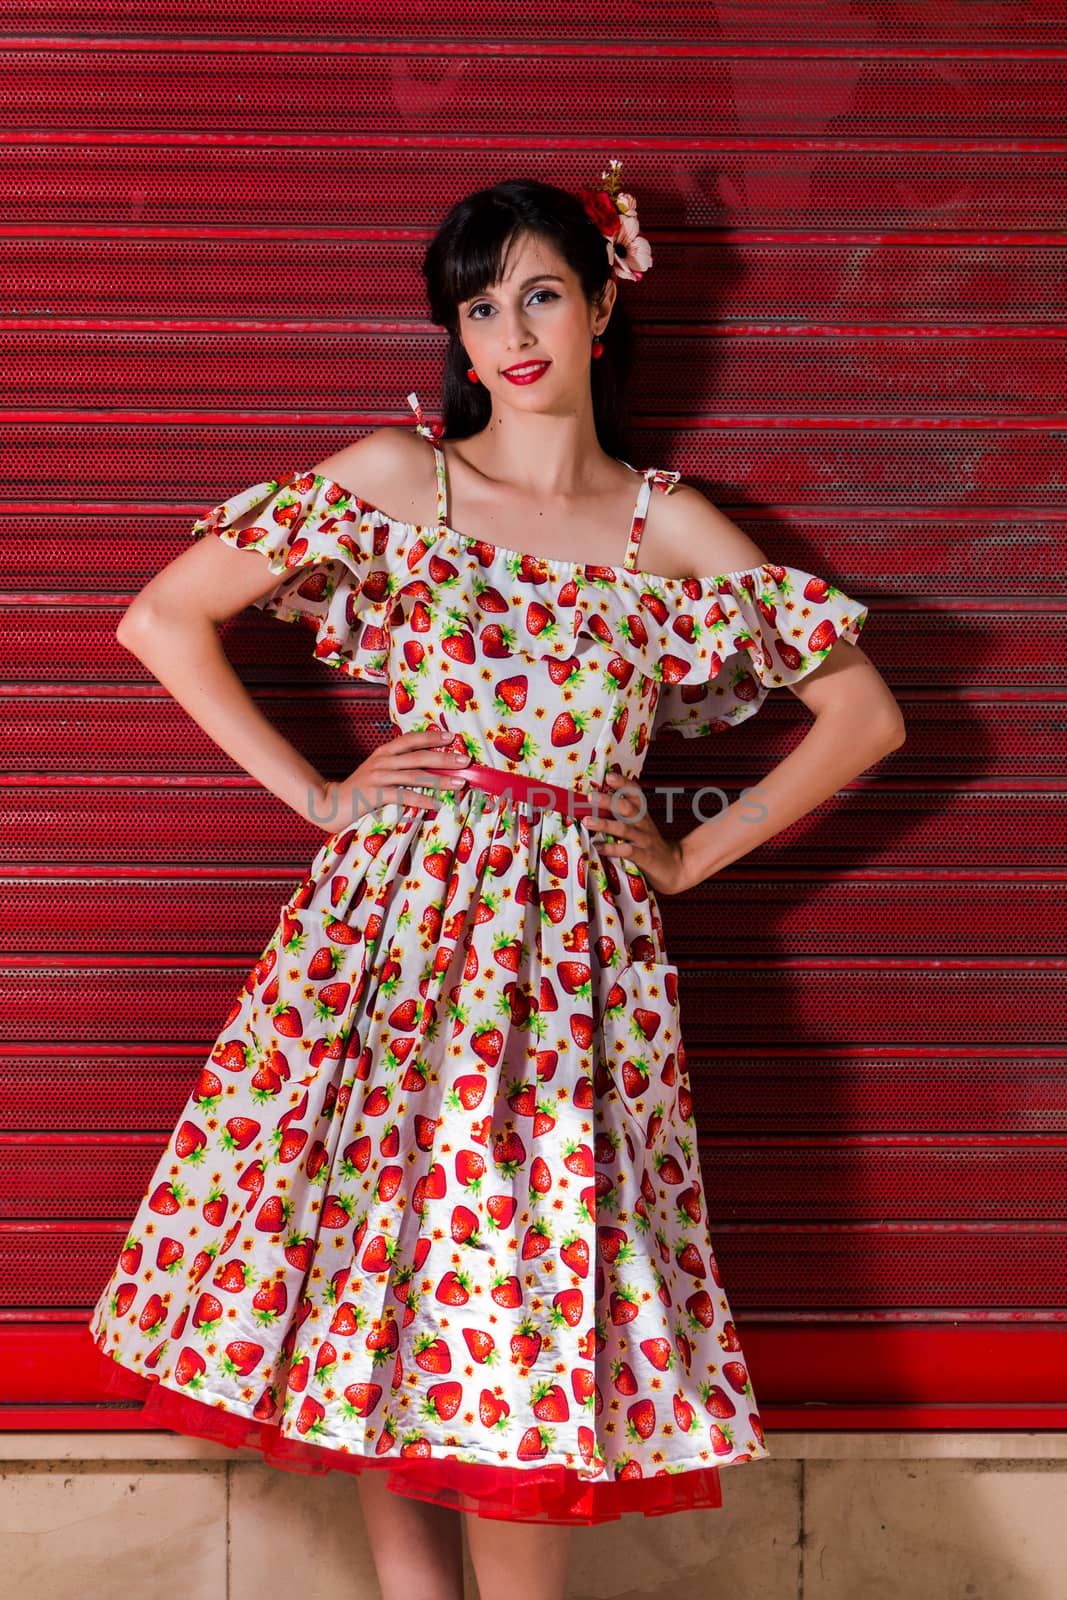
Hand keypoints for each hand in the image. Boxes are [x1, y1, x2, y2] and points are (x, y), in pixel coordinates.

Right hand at [307, 725, 471, 832]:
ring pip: (415, 776)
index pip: (411, 740)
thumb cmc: (359, 791)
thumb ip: (397, 768)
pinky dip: (422, 799)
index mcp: (384, 753)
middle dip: (444, 758)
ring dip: (440, 780)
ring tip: (460, 783)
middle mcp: (382, 761)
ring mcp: (378, 777)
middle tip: (466, 760)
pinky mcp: (375, 794)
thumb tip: (428, 769)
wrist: (329, 804)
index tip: (452, 737)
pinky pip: (403, 796)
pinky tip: (436, 803)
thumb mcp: (378, 773)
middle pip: (419, 756)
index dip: (432, 738)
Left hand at [587, 772, 690, 895]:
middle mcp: (644, 824)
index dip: (623, 784)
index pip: (635, 794)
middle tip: (591, 797)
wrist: (676, 867)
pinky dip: (612, 848)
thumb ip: (623, 816)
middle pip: (628, 808)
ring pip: (625, 829)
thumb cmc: (650, 846)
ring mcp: (645, 840)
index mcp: (642, 815)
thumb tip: (596, 804)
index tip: (609, 776)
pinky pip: (628, 851)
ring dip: (605, 824)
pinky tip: (597, 846)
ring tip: (587, 821)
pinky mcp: (645, 857)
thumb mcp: (640, 827)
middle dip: (609, 801)